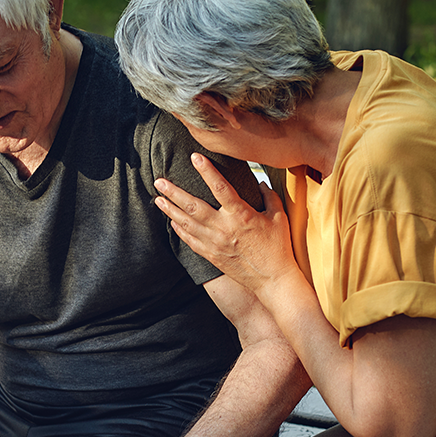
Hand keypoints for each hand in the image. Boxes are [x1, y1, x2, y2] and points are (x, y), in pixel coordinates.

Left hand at [154, 153, 296, 295]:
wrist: (272, 280)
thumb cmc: (277, 247)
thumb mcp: (278, 218)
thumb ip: (269, 197)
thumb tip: (260, 183)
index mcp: (241, 215)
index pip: (220, 188)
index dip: (207, 171)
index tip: (195, 157)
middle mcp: (224, 228)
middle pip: (193, 206)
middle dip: (174, 192)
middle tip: (159, 181)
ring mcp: (215, 243)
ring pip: (187, 223)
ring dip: (170, 210)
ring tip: (157, 198)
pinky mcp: (211, 255)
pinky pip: (190, 241)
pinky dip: (179, 230)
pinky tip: (172, 221)